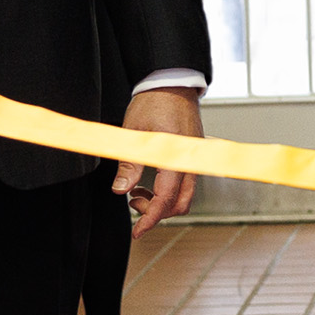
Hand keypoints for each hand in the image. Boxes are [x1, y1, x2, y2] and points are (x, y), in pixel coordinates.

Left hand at [114, 87, 201, 235]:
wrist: (172, 83)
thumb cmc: (154, 102)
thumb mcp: (135, 134)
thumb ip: (129, 164)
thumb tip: (120, 190)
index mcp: (176, 157)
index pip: (166, 199)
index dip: (150, 218)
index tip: (137, 231)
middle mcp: (190, 161)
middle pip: (180, 204)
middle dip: (157, 212)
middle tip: (133, 204)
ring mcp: (193, 159)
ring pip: (184, 196)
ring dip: (162, 202)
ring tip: (137, 192)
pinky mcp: (192, 156)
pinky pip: (185, 183)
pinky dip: (168, 190)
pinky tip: (149, 182)